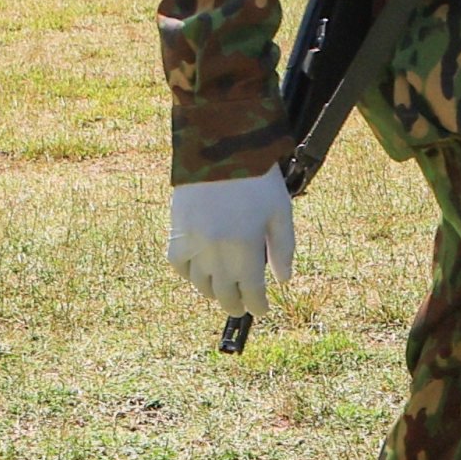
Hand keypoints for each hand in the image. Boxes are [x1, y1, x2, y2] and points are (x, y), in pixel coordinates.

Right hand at [166, 169, 295, 318]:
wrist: (221, 149)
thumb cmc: (257, 180)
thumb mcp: (280, 212)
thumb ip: (283, 249)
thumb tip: (282, 280)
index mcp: (246, 249)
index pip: (252, 291)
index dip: (258, 305)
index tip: (262, 310)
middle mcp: (217, 252)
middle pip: (224, 293)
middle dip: (235, 305)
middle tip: (242, 308)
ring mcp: (194, 243)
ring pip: (200, 283)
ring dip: (212, 292)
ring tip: (222, 292)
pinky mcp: (177, 231)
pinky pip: (178, 264)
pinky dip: (188, 274)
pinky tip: (198, 274)